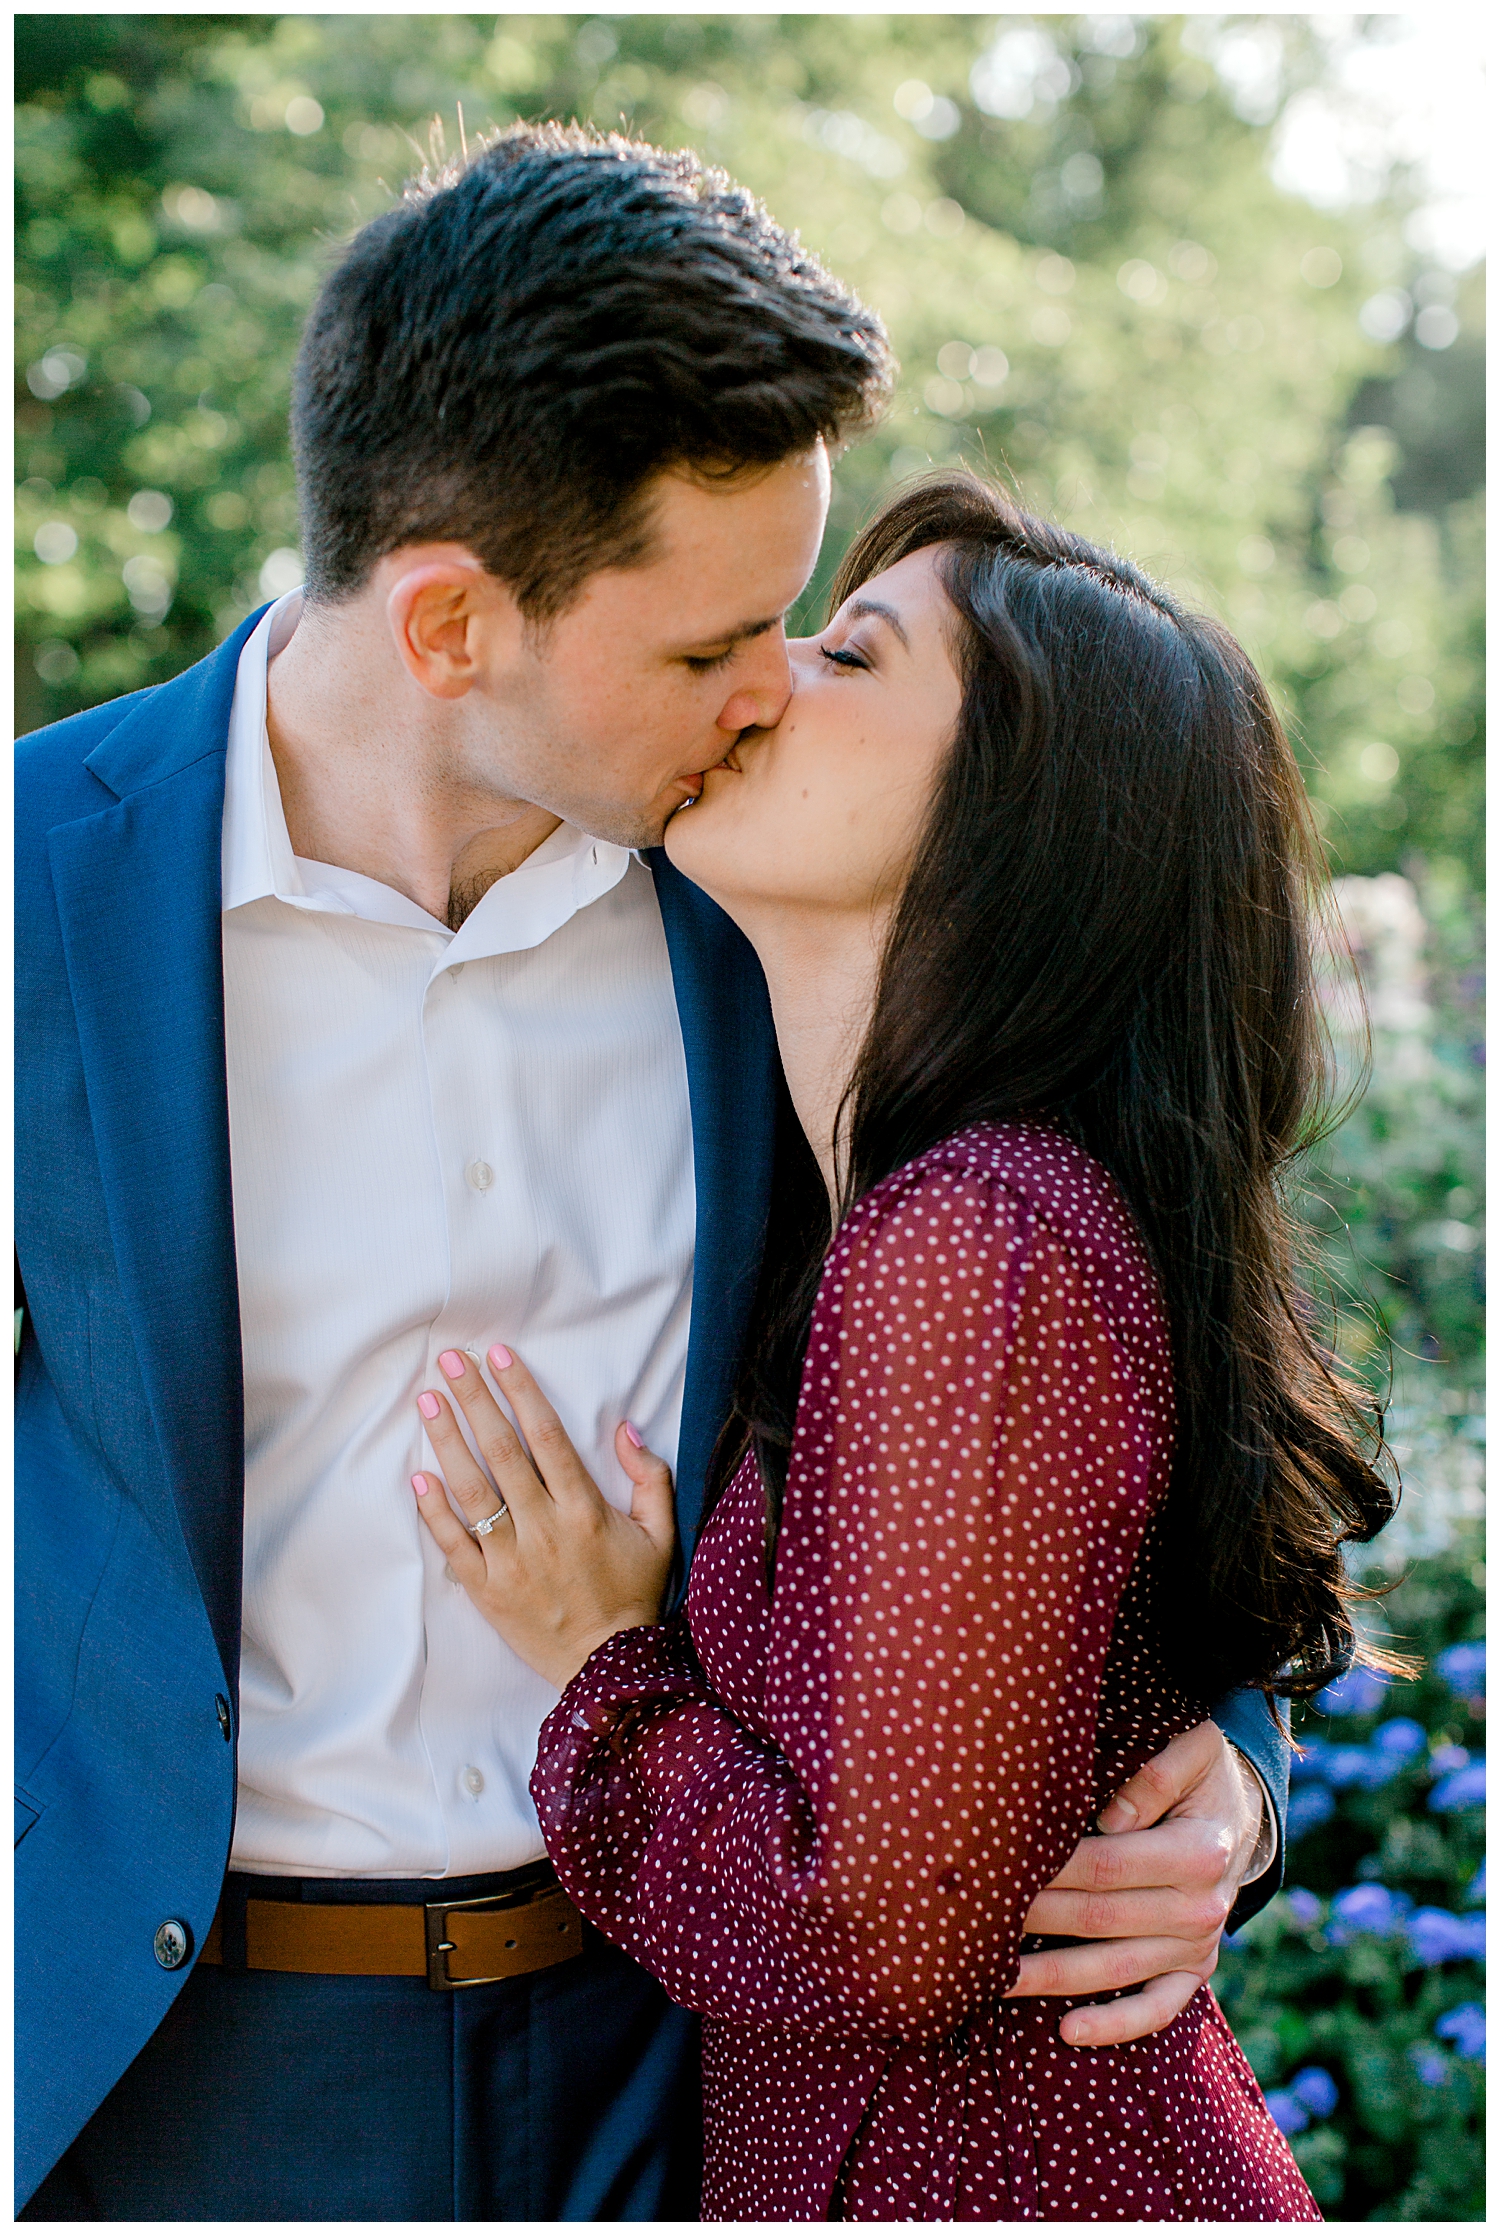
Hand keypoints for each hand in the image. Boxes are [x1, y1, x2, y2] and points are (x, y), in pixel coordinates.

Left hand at [411, 1344, 675, 1690]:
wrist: (607, 1667)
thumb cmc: (633, 1594)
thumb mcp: (661, 1534)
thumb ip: (649, 1478)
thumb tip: (624, 1429)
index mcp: (585, 1510)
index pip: (547, 1437)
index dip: (521, 1392)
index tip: (499, 1356)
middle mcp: (544, 1528)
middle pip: (502, 1452)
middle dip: (475, 1401)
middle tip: (451, 1362)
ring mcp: (511, 1560)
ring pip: (472, 1492)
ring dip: (446, 1443)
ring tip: (428, 1402)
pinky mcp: (487, 1590)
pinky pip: (454, 1545)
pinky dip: (434, 1512)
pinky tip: (419, 1477)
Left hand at [1007, 1720, 1265, 2046]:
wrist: (1244, 1817)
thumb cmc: (1202, 1777)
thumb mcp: (1194, 1751)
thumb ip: (1154, 1777)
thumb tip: (1108, 1821)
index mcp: (1197, 1852)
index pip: (1107, 1864)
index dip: (1051, 1870)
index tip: (1000, 1872)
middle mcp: (1200, 1907)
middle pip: (1099, 1919)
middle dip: (1035, 1920)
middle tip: (976, 1923)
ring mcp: (1198, 1945)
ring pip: (1115, 1969)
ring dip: (1053, 1978)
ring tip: (995, 1980)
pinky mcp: (1195, 1970)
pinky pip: (1157, 2009)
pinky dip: (1116, 2024)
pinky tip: (1068, 2031)